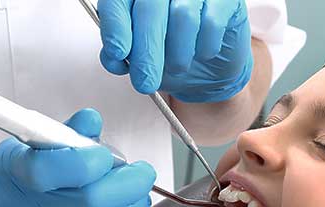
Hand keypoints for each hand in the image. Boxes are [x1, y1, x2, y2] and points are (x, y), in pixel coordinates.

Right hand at [0, 109, 155, 206]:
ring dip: (130, 206)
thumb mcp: (27, 149)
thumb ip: (63, 135)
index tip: (107, 155)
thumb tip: (91, 119)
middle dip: (129, 184)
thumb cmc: (11, 186)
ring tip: (135, 191)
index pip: (53, 168)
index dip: (90, 160)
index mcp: (13, 173)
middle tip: (142, 172)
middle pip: (90, 202)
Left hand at [98, 0, 252, 102]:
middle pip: (149, 8)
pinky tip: (203, 53)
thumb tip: (112, 59)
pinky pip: (212, 21)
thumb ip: (122, 54)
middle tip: (144, 81)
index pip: (118, 0)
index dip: (115, 25)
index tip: (117, 52)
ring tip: (177, 67)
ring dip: (177, 52)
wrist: (210, 66)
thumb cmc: (173, 53)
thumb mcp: (141, 58)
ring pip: (182, 15)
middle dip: (146, 50)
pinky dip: (205, 46)